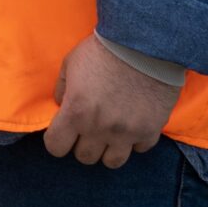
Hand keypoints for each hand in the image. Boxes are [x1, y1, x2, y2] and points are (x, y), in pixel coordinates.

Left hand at [43, 33, 181, 166]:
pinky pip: (140, 149)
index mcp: (76, 112)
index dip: (57, 141)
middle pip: (84, 157)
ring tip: (110, 134)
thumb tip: (61, 107)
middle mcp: (99, 128)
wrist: (144, 44)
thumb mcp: (70, 64)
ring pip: (112, 162)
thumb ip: (63, 90)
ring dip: (108, 149)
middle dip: (82, 144)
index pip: (56, 147)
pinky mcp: (151, 130)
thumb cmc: (102, 50)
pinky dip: (135, 140)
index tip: (63, 132)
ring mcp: (127, 133)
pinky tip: (133, 125)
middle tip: (88, 129)